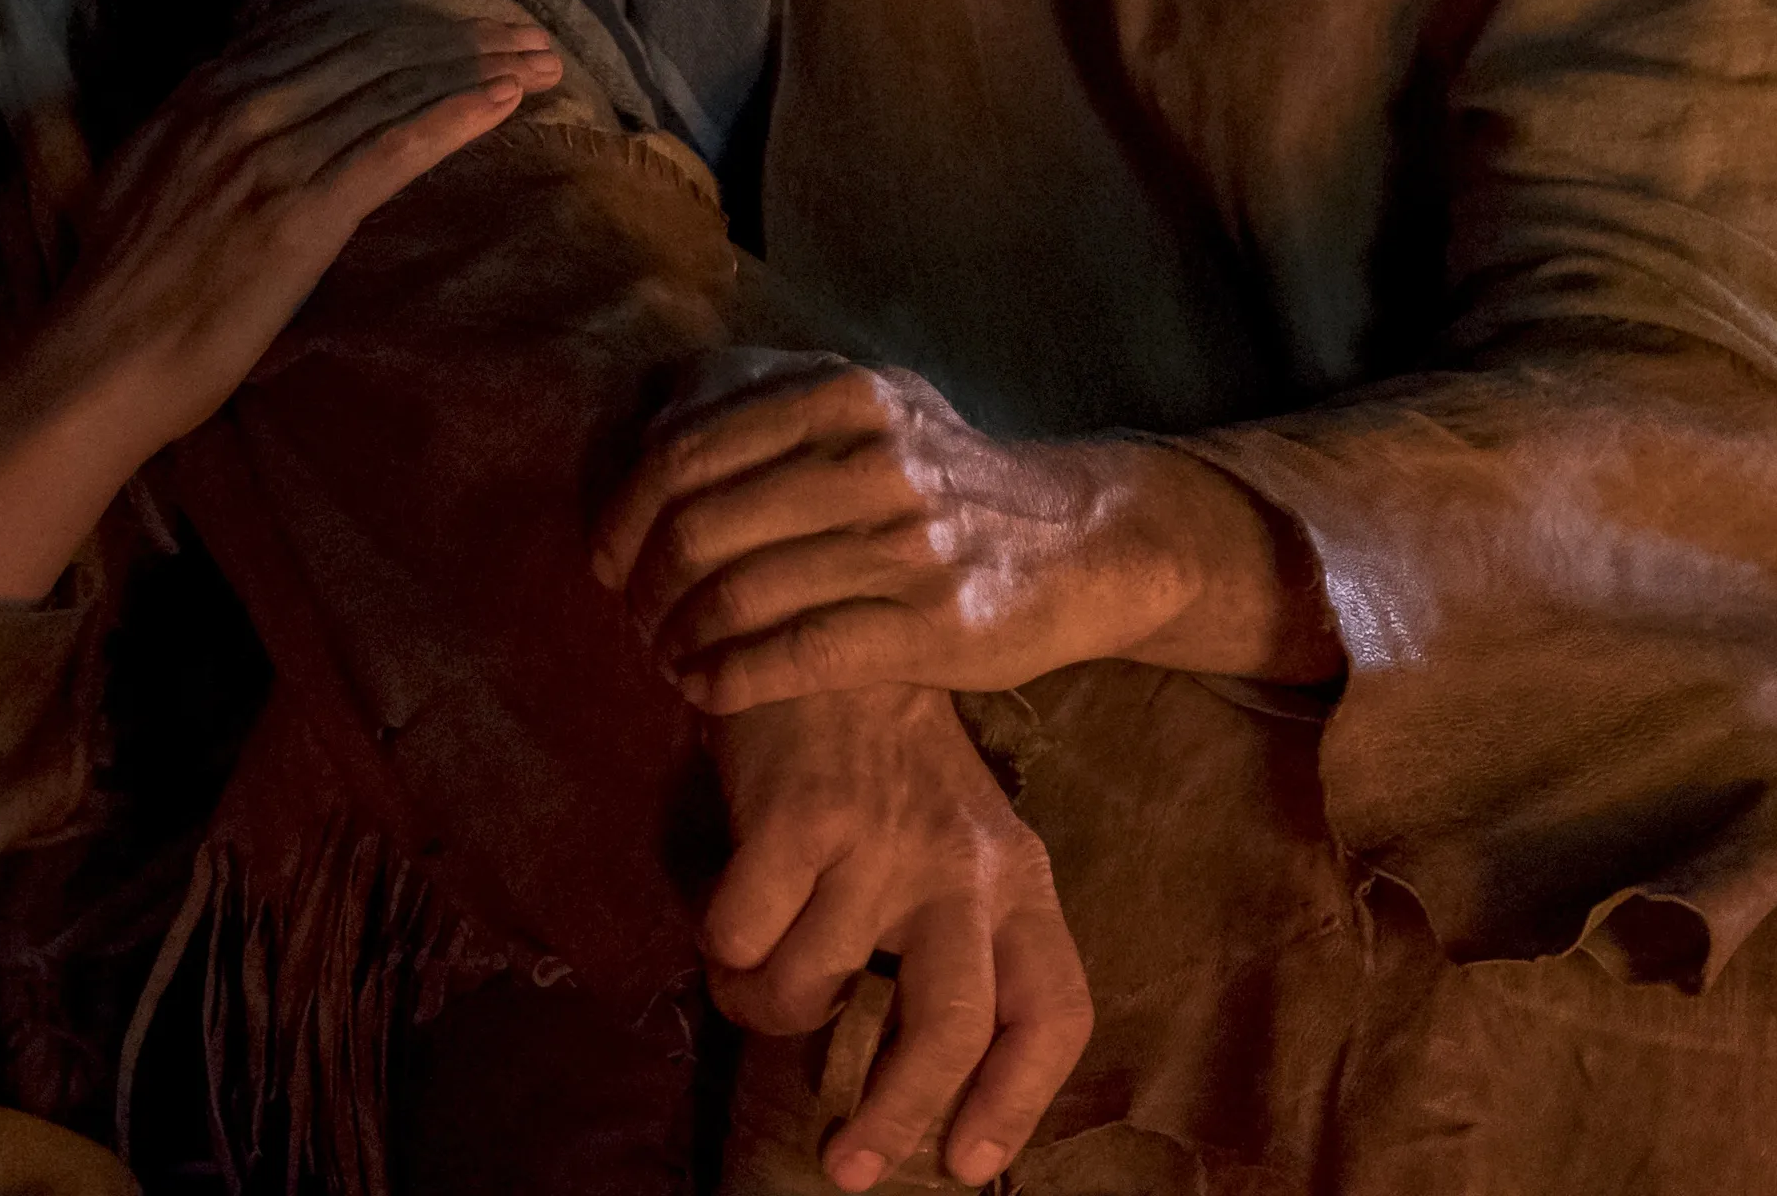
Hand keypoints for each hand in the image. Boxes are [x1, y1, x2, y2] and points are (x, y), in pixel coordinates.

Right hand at [0, 4, 559, 600]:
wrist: (98, 364)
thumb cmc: (122, 292)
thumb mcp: (147, 182)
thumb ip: (197, 136)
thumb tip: (244, 115)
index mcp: (201, 95)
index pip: (320, 29)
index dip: (400, 17)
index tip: (462, 18)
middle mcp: (237, 109)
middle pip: (370, 48)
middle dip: (457, 34)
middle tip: (530, 32)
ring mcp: (269, 158)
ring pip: (391, 89)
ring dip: (475, 68)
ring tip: (541, 60)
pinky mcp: (299, 215)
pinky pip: (391, 150)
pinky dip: (454, 118)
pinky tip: (506, 102)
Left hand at [595, 365, 1339, 708]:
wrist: (1082, 542)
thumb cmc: (947, 480)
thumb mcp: (871, 405)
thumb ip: (769, 399)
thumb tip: (654, 402)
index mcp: (840, 392)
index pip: (680, 450)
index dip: (622, 512)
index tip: (607, 556)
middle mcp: (870, 457)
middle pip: (696, 526)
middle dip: (642, 584)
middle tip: (633, 617)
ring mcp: (904, 543)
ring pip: (736, 595)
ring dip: (677, 638)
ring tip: (667, 656)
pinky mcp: (930, 626)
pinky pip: (790, 658)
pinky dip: (724, 680)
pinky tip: (705, 690)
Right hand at [708, 686, 1089, 1188]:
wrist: (823, 633)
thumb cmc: (884, 761)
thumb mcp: (957, 841)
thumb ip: (956, 939)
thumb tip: (917, 1082)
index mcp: (1018, 878)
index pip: (1053, 1010)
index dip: (1018, 1100)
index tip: (963, 1165)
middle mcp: (962, 865)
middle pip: (952, 1026)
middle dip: (895, 1115)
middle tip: (845, 1166)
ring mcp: (882, 840)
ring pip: (813, 986)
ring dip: (765, 1002)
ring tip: (752, 979)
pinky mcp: (800, 817)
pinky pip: (744, 936)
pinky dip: (722, 948)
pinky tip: (726, 918)